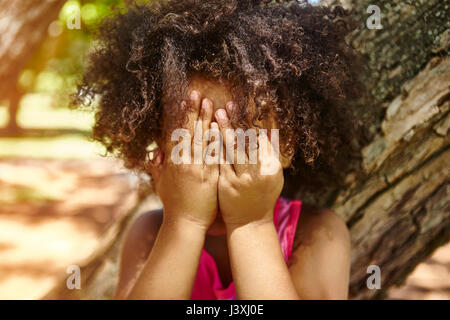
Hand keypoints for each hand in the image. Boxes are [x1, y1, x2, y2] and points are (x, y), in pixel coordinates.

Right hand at [149, 90, 218, 229]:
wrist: (185, 223)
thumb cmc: (174, 205)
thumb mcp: (161, 184)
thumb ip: (158, 167)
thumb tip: (156, 151)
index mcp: (173, 162)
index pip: (177, 134)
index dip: (180, 117)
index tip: (183, 101)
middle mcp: (183, 162)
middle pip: (189, 132)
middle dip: (193, 112)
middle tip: (197, 94)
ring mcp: (196, 168)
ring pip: (201, 139)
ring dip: (205, 120)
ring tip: (210, 103)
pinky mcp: (209, 176)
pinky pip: (213, 154)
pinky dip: (215, 140)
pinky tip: (219, 127)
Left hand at [214, 102, 283, 226]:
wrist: (250, 222)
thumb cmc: (262, 196)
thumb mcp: (273, 176)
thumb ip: (269, 155)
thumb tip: (265, 131)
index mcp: (272, 167)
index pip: (263, 138)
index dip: (254, 121)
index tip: (247, 107)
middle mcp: (259, 172)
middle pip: (249, 140)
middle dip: (239, 120)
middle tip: (230, 104)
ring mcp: (242, 178)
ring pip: (234, 148)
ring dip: (226, 129)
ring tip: (218, 113)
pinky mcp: (227, 184)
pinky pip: (221, 160)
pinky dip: (216, 145)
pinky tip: (210, 133)